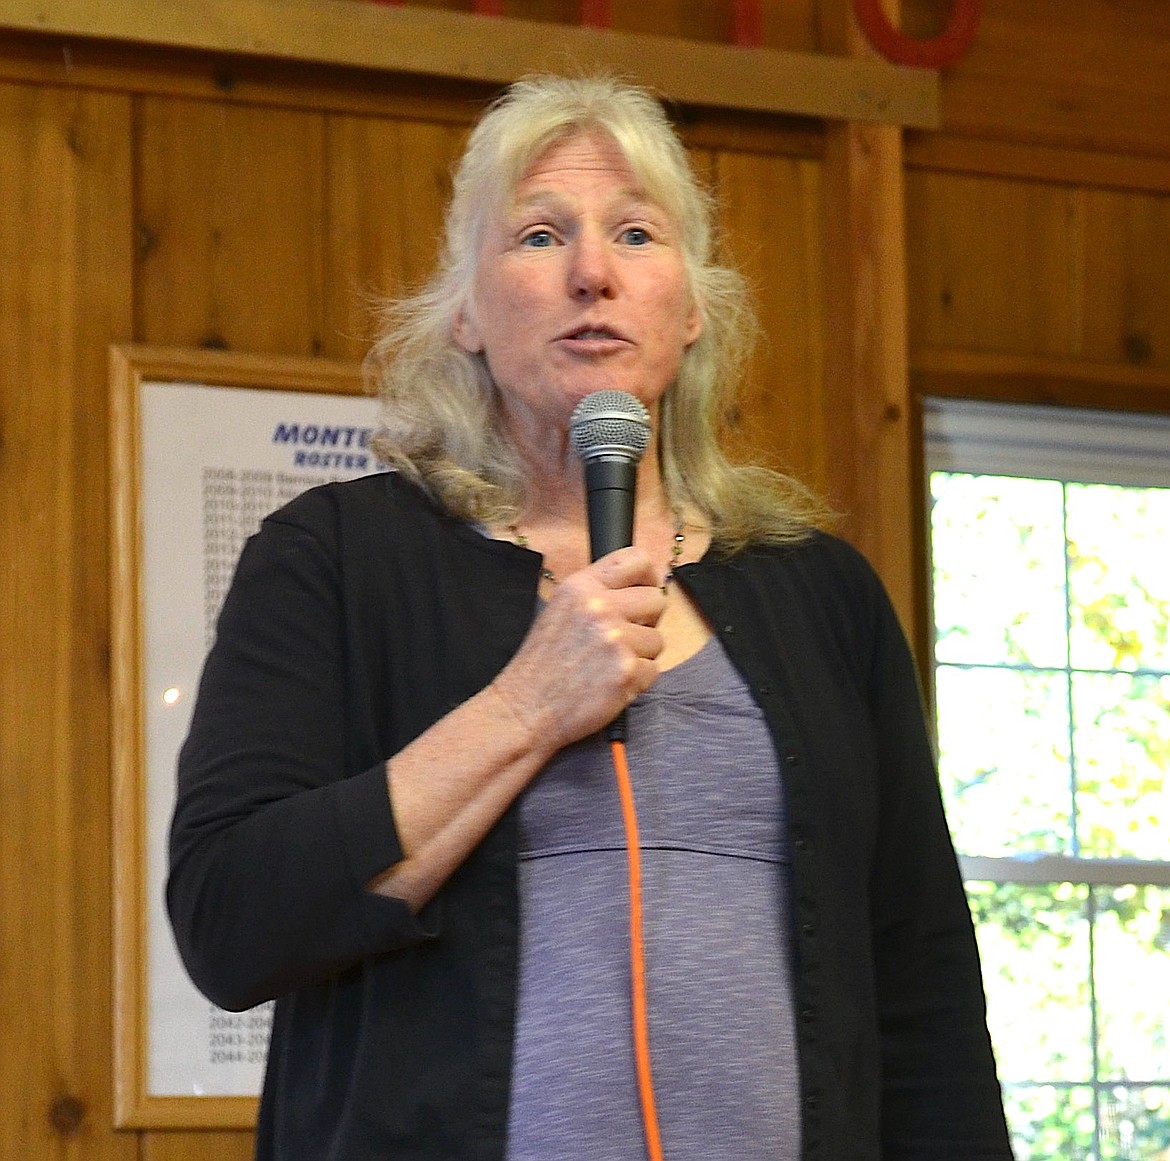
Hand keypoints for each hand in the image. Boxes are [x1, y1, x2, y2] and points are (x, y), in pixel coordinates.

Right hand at [490, 546, 666, 751]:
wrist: (525, 708)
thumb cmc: (542, 665)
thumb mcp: (559, 611)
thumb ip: (595, 595)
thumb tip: (637, 590)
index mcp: (581, 587)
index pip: (635, 559)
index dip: (649, 576)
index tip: (648, 588)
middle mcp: (599, 607)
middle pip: (657, 600)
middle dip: (648, 621)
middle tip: (626, 638)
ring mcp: (615, 639)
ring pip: (657, 640)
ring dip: (641, 655)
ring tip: (608, 666)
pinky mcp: (627, 671)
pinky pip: (654, 670)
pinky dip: (637, 681)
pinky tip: (610, 684)